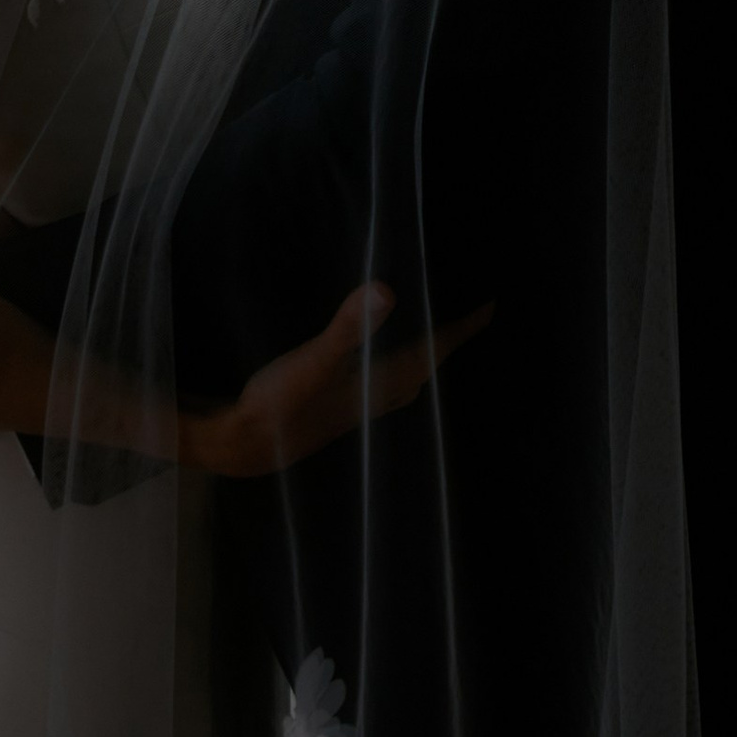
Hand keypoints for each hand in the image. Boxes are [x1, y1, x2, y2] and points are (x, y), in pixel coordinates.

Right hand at [180, 281, 492, 477]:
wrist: (248, 445)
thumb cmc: (282, 404)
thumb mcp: (314, 362)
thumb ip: (348, 328)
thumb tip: (387, 291)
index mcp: (381, 383)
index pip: (433, 351)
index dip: (461, 329)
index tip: (489, 307)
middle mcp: (378, 396)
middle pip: (426, 366)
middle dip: (446, 342)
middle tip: (465, 316)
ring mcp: (358, 404)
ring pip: (406, 378)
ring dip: (421, 354)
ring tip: (430, 330)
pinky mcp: (339, 405)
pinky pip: (381, 380)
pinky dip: (392, 361)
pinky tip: (376, 352)